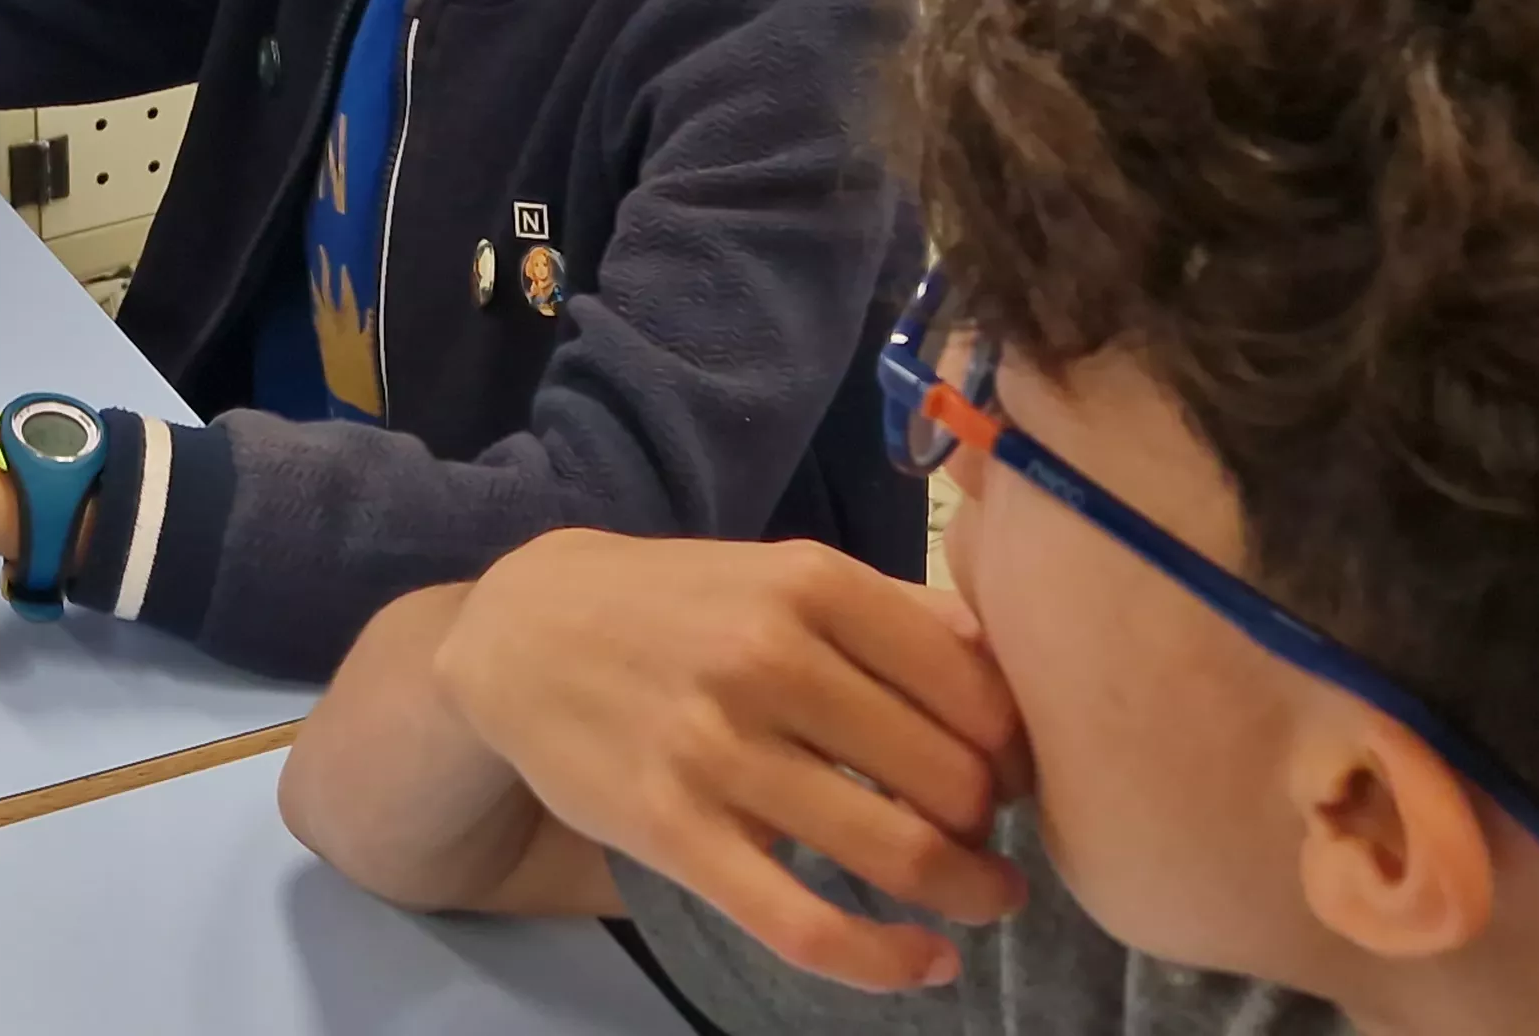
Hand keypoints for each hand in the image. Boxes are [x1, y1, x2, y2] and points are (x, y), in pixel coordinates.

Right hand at [434, 531, 1033, 992]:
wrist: (521, 632)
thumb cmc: (675, 606)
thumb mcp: (780, 572)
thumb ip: (895, 610)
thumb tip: (1009, 669)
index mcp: (811, 584)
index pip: (975, 691)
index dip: (1017, 750)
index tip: (1014, 774)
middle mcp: (769, 659)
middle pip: (950, 778)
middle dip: (991, 822)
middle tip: (985, 833)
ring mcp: (717, 751)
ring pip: (896, 852)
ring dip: (970, 891)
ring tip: (985, 898)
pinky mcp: (674, 833)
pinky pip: (803, 924)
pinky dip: (885, 961)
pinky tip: (927, 965)